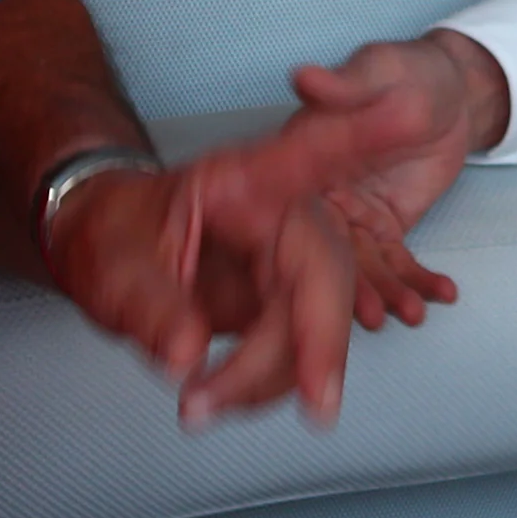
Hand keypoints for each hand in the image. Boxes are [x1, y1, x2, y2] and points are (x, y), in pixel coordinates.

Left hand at [42, 155, 358, 428]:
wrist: (105, 250)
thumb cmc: (112, 233)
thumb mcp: (112, 262)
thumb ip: (149, 305)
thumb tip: (186, 354)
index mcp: (244, 182)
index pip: (311, 155)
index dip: (363, 134)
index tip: (411, 111)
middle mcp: (277, 216)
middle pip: (326, 269)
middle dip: (325, 339)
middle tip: (315, 401)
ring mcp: (283, 261)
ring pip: (315, 319)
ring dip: (276, 377)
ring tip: (201, 405)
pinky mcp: (280, 301)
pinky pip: (294, 348)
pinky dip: (265, 384)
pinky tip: (219, 397)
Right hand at [281, 29, 509, 330]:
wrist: (452, 92)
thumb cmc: (406, 72)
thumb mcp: (378, 73)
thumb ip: (343, 86)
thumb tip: (306, 77)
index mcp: (304, 157)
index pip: (295, 208)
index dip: (305, 244)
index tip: (319, 275)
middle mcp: (321, 194)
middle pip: (327, 250)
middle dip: (349, 286)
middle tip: (371, 315)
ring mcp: (354, 216)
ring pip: (362, 265)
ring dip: (387, 293)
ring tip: (411, 313)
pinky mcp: (386, 227)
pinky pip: (397, 262)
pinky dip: (419, 282)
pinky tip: (442, 294)